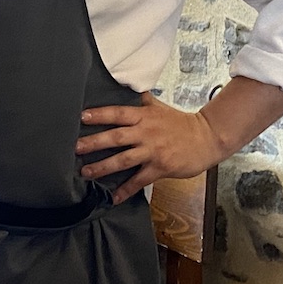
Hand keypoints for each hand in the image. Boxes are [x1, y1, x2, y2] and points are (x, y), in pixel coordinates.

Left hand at [77, 92, 222, 203]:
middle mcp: (146, 132)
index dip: (99, 115)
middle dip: (94, 142)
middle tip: (75, 148)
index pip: (117, 113)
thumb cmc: (181, 123)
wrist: (207, 138)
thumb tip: (129, 85)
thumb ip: (143, 99)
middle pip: (116, 137)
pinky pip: (139, 180)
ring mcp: (152, 151)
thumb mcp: (160, 107)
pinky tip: (113, 197)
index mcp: (144, 116)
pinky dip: (126, 190)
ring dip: (103, 167)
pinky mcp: (160, 168)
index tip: (81, 117)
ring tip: (85, 172)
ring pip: (123, 160)